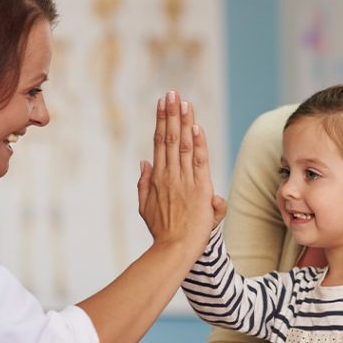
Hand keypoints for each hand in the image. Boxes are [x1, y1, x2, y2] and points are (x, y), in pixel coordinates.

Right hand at [136, 91, 217, 248]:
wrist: (174, 250)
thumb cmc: (162, 232)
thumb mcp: (145, 207)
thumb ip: (144, 184)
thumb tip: (143, 162)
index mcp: (158, 178)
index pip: (160, 143)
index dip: (162, 121)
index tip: (163, 103)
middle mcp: (169, 175)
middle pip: (169, 138)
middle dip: (171, 114)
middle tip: (172, 93)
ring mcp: (184, 181)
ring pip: (182, 146)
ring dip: (183, 122)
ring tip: (183, 102)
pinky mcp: (199, 189)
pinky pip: (198, 162)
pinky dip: (197, 144)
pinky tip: (195, 127)